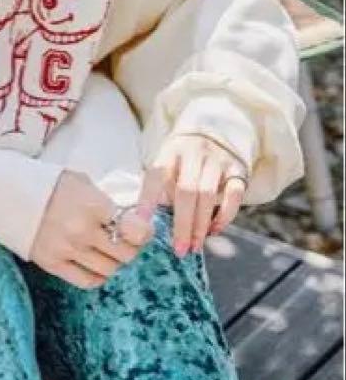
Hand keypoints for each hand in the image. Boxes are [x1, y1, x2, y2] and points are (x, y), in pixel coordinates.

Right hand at [28, 169, 155, 289]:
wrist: (4, 192)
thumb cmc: (47, 182)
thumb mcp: (80, 180)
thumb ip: (106, 200)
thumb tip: (133, 220)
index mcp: (91, 204)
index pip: (134, 229)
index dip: (143, 232)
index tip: (141, 230)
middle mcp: (82, 230)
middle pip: (125, 253)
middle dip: (130, 247)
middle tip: (124, 240)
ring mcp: (66, 249)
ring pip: (109, 269)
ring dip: (113, 262)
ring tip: (105, 250)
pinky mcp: (52, 263)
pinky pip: (87, 281)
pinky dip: (97, 276)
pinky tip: (94, 264)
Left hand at [135, 133, 248, 257]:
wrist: (217, 131)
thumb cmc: (185, 158)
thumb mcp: (169, 163)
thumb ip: (162, 189)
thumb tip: (149, 224)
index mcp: (170, 151)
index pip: (156, 174)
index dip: (148, 198)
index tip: (141, 223)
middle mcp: (193, 153)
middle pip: (186, 190)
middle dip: (182, 223)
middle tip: (178, 249)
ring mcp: (217, 160)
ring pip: (207, 195)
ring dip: (200, 224)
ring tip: (194, 246)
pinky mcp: (237, 169)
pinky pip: (233, 195)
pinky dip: (224, 216)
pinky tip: (214, 230)